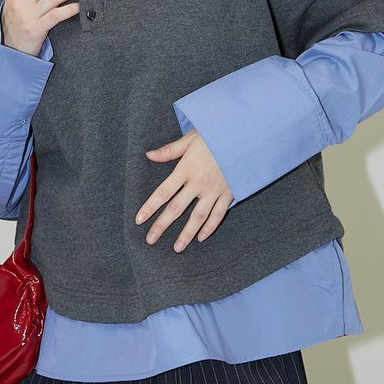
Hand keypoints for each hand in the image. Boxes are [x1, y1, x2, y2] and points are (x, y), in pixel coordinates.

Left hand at [135, 129, 234, 251]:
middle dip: (162, 225)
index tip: (139, 219)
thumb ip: (169, 150)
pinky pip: (218, 215)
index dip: (150, 207)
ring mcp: (214, 190)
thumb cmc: (215, 135)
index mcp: (186, 169)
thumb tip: (148, 155)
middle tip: (150, 240)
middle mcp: (198, 183)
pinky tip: (201, 237)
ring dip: (186, 234)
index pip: (163, 192)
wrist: (244, 136)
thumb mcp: (190, 139)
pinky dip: (210, 228)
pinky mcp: (229, 193)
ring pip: (197, 217)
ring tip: (177, 248)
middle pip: (176, 208)